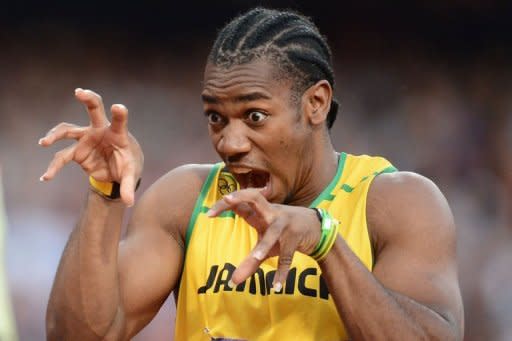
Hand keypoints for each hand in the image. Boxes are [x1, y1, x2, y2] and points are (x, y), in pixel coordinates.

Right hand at [39, 88, 143, 206]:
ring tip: (45, 142)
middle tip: (79, 92)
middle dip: (88, 99)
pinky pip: (61, 157)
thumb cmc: (127, 166)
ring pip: (68, 129)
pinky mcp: (77, 151)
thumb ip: (129, 186)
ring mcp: (86, 138)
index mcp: (118, 134)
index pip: (120, 121)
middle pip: (94, 110)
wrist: (117, 172)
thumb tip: (129, 202)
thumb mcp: (130, 176)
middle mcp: (100, 131)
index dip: (119, 114)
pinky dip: (54, 167)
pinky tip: (46, 177)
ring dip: (56, 134)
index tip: (118, 107)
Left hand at [208, 189, 320, 290]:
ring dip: (264, 245)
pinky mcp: (296, 239)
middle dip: (240, 197)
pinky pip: (287, 257)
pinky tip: (276, 286)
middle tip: (226, 199)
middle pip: (255, 198)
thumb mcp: (267, 243)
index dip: (226, 203)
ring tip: (256, 257)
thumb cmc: (284, 233)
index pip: (242, 201)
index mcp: (262, 212)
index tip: (208, 213)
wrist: (316, 228)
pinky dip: (282, 272)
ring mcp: (285, 225)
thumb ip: (250, 260)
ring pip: (273, 233)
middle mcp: (272, 214)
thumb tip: (233, 282)